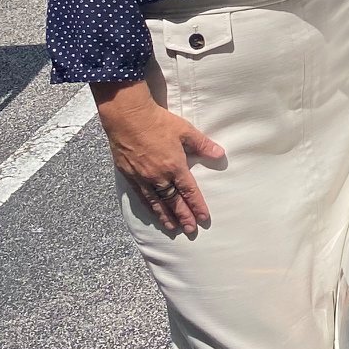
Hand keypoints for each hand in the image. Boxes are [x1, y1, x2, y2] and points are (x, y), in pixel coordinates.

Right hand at [94, 81, 224, 235]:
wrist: (128, 117)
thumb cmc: (159, 122)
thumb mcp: (186, 131)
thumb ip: (203, 145)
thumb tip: (220, 155)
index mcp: (174, 167)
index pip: (189, 192)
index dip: (197, 206)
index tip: (204, 219)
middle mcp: (158, 177)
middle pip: (173, 202)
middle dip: (183, 217)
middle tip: (190, 231)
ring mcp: (142, 177)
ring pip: (156, 203)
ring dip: (165, 216)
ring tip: (173, 227)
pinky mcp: (129, 175)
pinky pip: (140, 196)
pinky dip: (148, 207)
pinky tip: (152, 212)